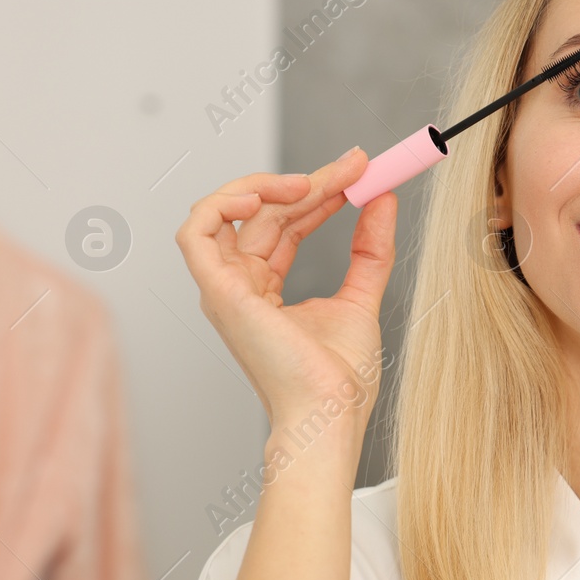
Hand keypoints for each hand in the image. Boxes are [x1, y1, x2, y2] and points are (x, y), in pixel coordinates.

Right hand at [174, 147, 396, 432]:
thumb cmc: (339, 380)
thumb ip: (370, 250)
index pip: (286, 224)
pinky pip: (197, 232)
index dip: (319, 192)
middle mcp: (239, 286)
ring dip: (270, 185)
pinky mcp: (218, 293)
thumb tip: (382, 201)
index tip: (359, 172)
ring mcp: (224, 289)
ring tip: (315, 180)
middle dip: (310, 181)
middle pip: (265, 214)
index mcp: (265, 290)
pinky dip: (222, 204)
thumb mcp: (362, 298)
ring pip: (232, 213)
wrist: (330, 414)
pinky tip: (265, 196)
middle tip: (355, 165)